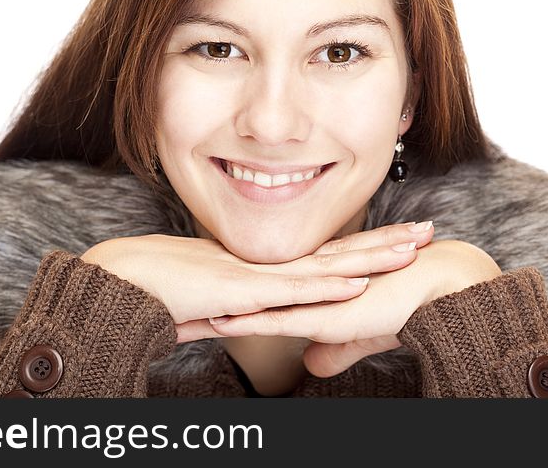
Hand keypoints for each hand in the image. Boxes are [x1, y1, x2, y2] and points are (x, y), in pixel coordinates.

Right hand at [80, 222, 433, 341]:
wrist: (120, 282)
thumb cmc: (158, 292)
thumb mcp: (209, 305)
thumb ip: (233, 310)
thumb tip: (244, 317)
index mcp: (265, 268)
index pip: (325, 257)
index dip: (363, 248)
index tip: (398, 239)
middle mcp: (267, 266)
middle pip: (337, 253)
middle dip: (384, 242)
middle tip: (427, 230)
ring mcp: (256, 274)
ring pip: (324, 265)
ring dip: (370, 258)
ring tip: (412, 248)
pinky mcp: (240, 290)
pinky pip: (289, 290)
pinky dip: (324, 287)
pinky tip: (356, 283)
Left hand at [206, 239, 501, 376]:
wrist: (436, 284)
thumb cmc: (403, 303)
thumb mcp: (359, 332)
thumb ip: (334, 348)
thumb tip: (313, 365)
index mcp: (307, 288)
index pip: (257, 295)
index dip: (224, 301)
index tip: (192, 305)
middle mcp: (302, 288)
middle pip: (243, 296)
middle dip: (205, 303)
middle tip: (169, 304)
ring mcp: (310, 298)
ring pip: (250, 307)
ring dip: (214, 314)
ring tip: (178, 318)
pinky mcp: (323, 313)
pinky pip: (277, 319)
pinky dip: (247, 322)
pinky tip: (220, 324)